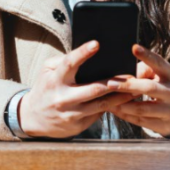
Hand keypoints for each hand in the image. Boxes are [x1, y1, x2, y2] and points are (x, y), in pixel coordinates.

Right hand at [18, 41, 135, 138]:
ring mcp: (71, 114)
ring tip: (136, 89)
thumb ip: (64, 60)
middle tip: (131, 75)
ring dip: (120, 97)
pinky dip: (112, 107)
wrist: (33, 117)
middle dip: (113, 82)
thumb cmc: (45, 88)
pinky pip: (98, 114)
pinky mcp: (78, 125)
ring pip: (101, 105)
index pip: (69, 64)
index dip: (82, 53)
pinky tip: (125, 101)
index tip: (96, 44)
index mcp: (54, 80)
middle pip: (93, 89)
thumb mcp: (47, 71)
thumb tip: (86, 53)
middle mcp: (63, 98)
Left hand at [107, 45, 169, 136]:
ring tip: (108, 99)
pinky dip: (126, 115)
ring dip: (123, 104)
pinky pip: (141, 121)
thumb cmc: (169, 88)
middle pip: (149, 88)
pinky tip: (115, 110)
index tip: (134, 48)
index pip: (160, 63)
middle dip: (128, 85)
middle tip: (110, 83)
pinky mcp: (165, 126)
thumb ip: (148, 71)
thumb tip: (128, 74)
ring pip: (143, 108)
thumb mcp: (165, 76)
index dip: (147, 56)